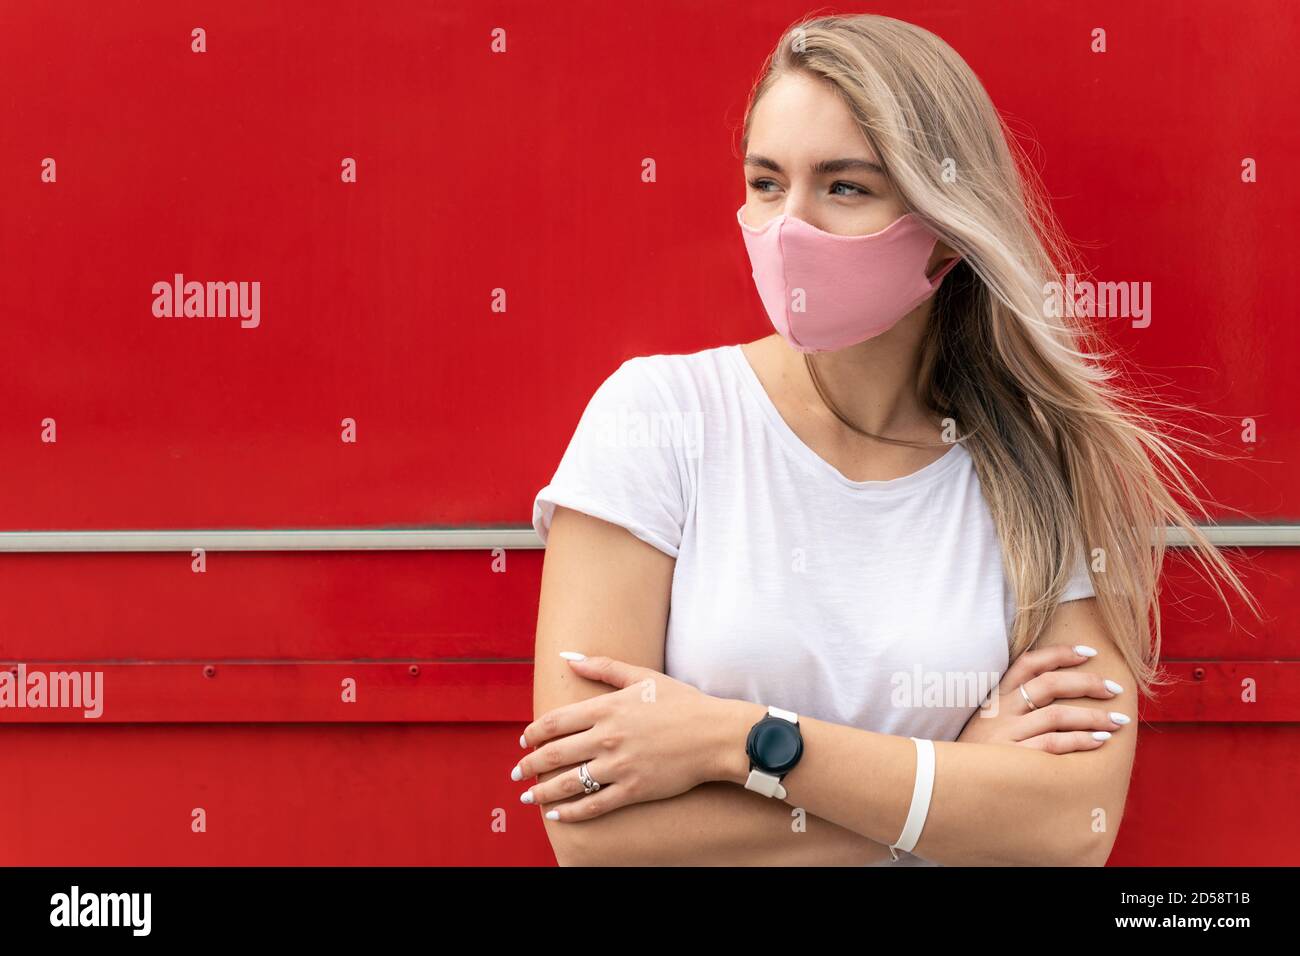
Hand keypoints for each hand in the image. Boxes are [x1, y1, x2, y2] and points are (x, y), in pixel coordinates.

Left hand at [513, 654, 736, 822]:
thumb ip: (603, 666)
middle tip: (516, 773)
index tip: (523, 741)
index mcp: (606, 708)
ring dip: (542, 791)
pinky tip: (556, 815)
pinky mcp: (633, 790)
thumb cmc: (681, 702)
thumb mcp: (642, 677)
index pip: (554, 722)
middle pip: (554, 754)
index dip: (533, 734)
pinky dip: (571, 812)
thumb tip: (568, 657)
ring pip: (569, 782)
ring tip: (527, 797)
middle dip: (529, 765)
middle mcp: (607, 737)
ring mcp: (619, 765)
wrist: (715, 735)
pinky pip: (594, 805)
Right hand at [959, 643, 1130, 751]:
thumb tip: (1051, 689)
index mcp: (995, 697)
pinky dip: (1079, 741)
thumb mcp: (985, 721)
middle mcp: (1001, 711)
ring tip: (1117, 721)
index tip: (1089, 652)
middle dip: (1087, 683)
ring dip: (1092, 717)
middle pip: (1049, 685)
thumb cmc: (974, 752)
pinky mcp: (1013, 758)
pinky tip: (1099, 741)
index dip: (1060, 654)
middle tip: (1114, 688)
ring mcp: (1006, 734)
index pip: (1028, 663)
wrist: (943, 781)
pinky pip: (1053, 745)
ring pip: (1056, 715)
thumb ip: (1011, 704)